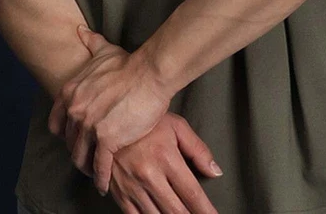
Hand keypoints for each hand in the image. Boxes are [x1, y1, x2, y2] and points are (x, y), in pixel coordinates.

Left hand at [47, 25, 173, 194]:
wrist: (149, 73)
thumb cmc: (129, 64)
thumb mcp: (103, 51)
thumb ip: (89, 42)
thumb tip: (79, 30)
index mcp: (71, 92)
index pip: (56, 123)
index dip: (64, 134)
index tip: (74, 140)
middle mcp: (75, 110)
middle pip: (70, 142)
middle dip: (78, 151)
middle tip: (88, 158)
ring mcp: (88, 125)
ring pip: (81, 157)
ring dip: (87, 169)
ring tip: (95, 175)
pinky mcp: (105, 139)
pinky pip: (99, 166)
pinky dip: (101, 178)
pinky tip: (105, 184)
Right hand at [108, 111, 223, 213]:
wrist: (110, 120)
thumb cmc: (147, 124)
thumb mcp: (176, 127)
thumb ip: (198, 150)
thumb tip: (215, 172)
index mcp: (166, 158)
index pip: (192, 193)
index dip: (206, 210)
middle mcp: (149, 175)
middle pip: (176, 210)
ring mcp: (132, 187)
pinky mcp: (119, 194)